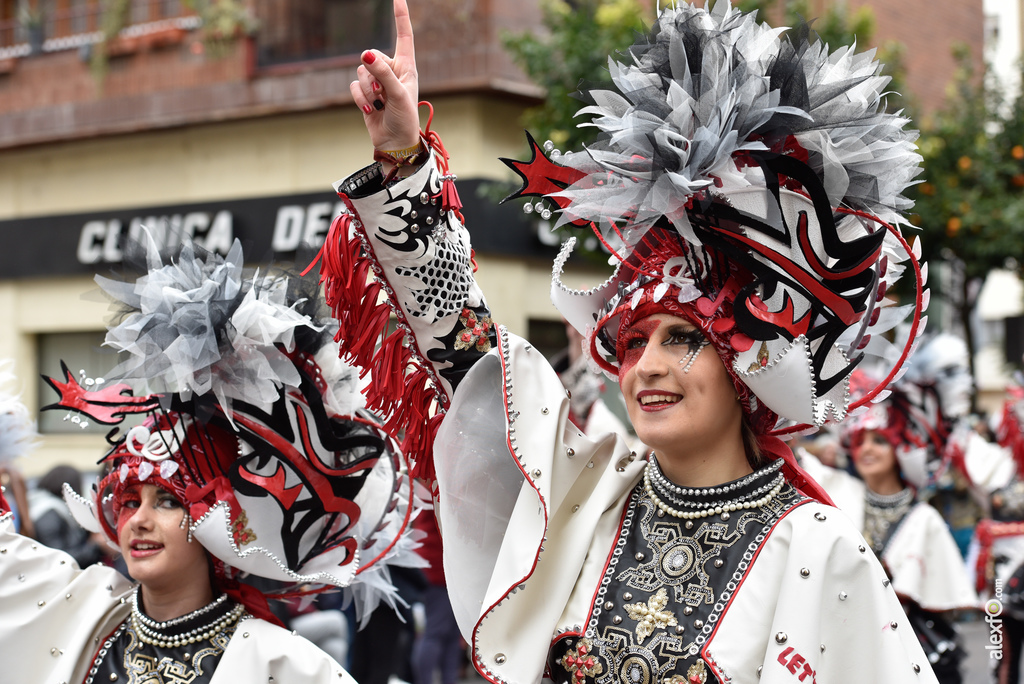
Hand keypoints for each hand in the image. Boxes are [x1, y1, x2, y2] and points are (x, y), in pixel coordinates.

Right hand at [350, 0, 421, 154]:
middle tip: (385, 95)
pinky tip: (370, 109)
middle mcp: (392, 70)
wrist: (395, 143)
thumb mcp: (398, 95)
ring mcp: (377, 82)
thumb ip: (383, 73)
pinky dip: (359, 98)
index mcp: (407, 66)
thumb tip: (365, 54)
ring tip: (379, 104)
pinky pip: (353, 85)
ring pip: (361, 71)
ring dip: (368, 90)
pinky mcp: (364, 93)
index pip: (403, 36)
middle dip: (375, 75)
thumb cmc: (404, 119)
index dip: (400, 16)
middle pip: (372, 56)